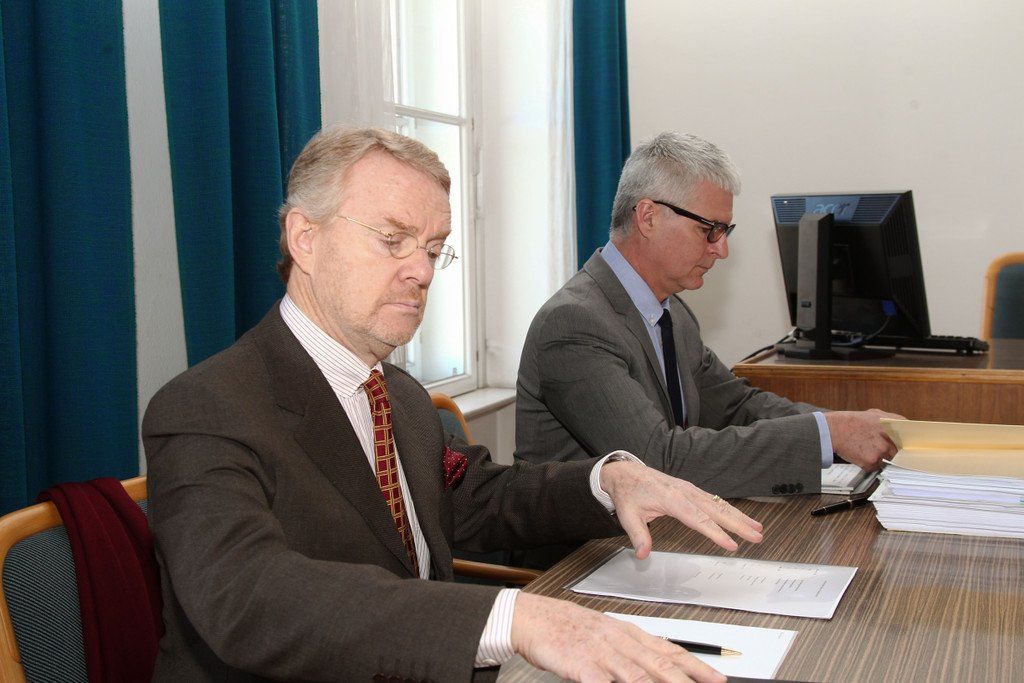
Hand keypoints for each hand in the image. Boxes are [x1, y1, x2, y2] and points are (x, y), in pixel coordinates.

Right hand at [511, 593, 725, 682]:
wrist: (534, 617)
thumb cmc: (568, 628)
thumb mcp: (606, 634)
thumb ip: (631, 650)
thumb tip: (657, 664)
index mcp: (628, 633)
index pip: (669, 650)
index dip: (695, 665)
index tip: (717, 678)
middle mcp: (620, 642)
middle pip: (660, 664)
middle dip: (687, 680)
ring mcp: (601, 653)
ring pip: (637, 675)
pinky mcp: (581, 665)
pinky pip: (602, 682)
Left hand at [598, 460, 762, 558]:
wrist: (625, 472)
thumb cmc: (628, 493)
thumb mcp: (628, 515)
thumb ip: (638, 535)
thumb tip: (643, 554)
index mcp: (672, 499)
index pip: (698, 519)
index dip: (716, 533)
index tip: (732, 545)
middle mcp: (685, 492)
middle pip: (716, 510)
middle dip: (738, 524)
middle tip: (757, 536)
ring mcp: (690, 490)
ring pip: (719, 504)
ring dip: (739, 516)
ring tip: (758, 528)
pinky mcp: (691, 490)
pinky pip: (714, 500)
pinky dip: (729, 510)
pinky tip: (740, 518)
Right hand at [824, 409, 904, 470]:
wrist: (833, 430)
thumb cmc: (851, 422)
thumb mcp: (874, 414)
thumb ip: (890, 420)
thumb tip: (902, 427)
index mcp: (893, 425)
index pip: (911, 438)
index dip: (909, 443)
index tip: (908, 447)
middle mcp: (890, 439)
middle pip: (899, 452)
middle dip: (892, 451)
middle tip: (879, 447)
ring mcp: (882, 451)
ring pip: (887, 460)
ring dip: (879, 458)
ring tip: (865, 448)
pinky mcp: (872, 461)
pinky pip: (875, 467)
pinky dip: (869, 463)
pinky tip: (860, 454)